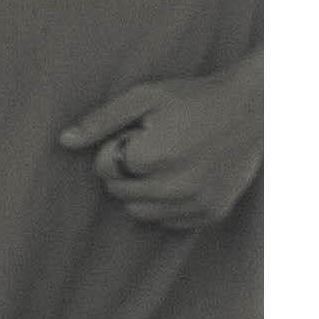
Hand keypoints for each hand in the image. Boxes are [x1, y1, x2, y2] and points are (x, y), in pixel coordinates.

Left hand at [59, 61, 260, 234]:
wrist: (254, 108)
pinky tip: (183, 177)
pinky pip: (168, 221)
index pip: (102, 168)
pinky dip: (166, 204)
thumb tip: (64, 141)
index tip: (139, 133)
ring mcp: (195, 204)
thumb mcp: (145, 97)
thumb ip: (102, 120)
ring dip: (142, 190)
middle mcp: (174, 187)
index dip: (115, 147)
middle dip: (125, 170)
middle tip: (154, 145)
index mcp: (153, 157)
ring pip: (138, 212)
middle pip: (118, 192)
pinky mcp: (211, 214)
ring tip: (167, 161)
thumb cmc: (194, 98)